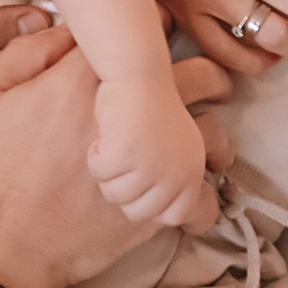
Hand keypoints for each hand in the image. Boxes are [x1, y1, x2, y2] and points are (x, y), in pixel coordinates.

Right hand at [0, 27, 234, 287]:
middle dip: (202, 74)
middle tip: (195, 83)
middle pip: (197, 76)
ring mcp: (149, 167)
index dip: (152, 27)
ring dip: (211, 133)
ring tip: (201, 141)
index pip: (142, 29)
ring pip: (213, 133)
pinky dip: (203, 195)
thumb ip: (28, 51)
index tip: (150, 37)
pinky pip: (205, 198)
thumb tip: (65, 28)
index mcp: (83, 80)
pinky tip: (188, 193)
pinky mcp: (156, 212)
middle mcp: (128, 117)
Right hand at [90, 75, 218, 229]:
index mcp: (192, 172)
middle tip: (123, 164)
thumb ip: (177, 180)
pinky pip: (99, 172)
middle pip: (140, 211)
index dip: (154, 208)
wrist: (136, 72)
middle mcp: (177, 173)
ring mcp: (151, 167)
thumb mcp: (178, 147)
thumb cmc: (150, 105)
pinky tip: (103, 137)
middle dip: (125, 191)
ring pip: (116, 194)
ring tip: (114, 146)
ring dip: (108, 174)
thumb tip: (186, 214)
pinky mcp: (124, 156)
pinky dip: (95, 156)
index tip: (144, 197)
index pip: (176, 215)